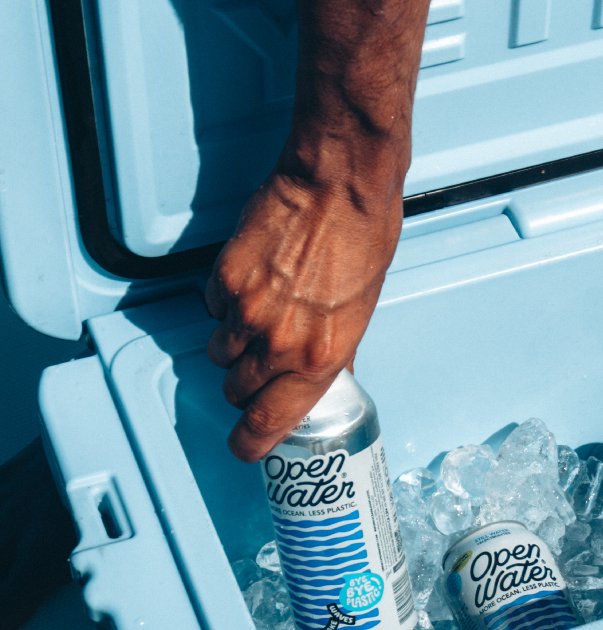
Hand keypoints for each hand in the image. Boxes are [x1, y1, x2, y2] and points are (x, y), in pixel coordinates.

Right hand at [205, 169, 401, 462]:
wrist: (338, 184)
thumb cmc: (364, 239)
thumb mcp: (363, 309)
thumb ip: (336, 349)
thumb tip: (326, 374)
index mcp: (321, 358)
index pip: (268, 424)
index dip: (251, 441)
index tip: (245, 445)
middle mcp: (279, 343)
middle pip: (237, 391)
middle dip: (247, 382)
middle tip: (262, 360)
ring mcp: (247, 312)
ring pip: (219, 352)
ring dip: (234, 341)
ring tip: (262, 309)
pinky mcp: (224, 279)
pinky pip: (212, 308)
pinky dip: (225, 302)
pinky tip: (252, 279)